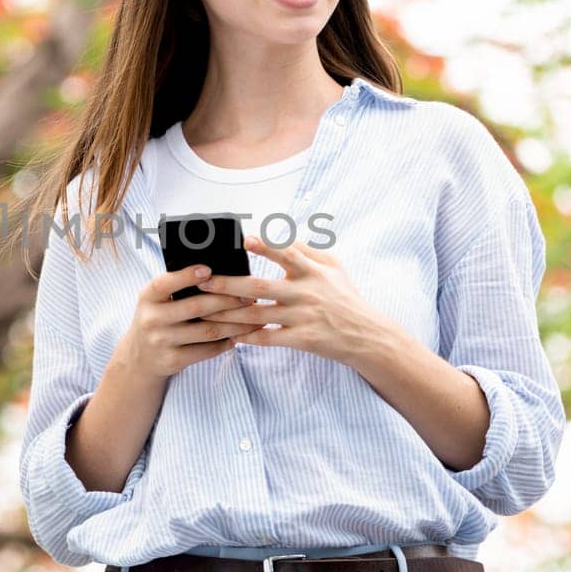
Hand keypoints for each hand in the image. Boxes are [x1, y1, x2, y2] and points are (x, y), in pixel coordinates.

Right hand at [118, 263, 262, 378]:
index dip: (186, 276)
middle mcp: (151, 319)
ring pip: (208, 330)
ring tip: (253, 318)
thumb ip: (176, 286)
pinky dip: (226, 342)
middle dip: (227, 300)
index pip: (166, 283)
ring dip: (235, 324)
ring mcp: (161, 341)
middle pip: (196, 307)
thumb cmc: (157, 319)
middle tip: (248, 296)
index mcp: (148, 297)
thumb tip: (215, 273)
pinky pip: (207, 350)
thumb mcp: (157, 300)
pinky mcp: (172, 360)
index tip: (208, 270)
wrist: (140, 358)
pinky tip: (238, 336)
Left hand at [197, 234, 387, 365]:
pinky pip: (269, 338)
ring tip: (206, 312)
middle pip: (261, 287)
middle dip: (229, 285)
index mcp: (313, 271)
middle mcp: (306, 292)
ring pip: (258, 315)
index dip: (265, 246)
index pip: (286, 253)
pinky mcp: (302, 339)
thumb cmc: (345, 297)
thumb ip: (307, 249)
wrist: (366, 335)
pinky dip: (249, 338)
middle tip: (204, 282)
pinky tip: (231, 336)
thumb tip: (281, 232)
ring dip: (230, 315)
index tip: (243, 240)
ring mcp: (303, 317)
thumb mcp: (334, 266)